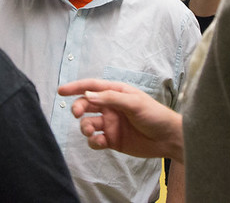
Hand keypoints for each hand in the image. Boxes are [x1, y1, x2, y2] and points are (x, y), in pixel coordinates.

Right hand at [58, 79, 183, 161]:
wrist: (168, 139)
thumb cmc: (155, 115)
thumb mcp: (134, 103)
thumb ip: (110, 99)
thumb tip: (87, 95)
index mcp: (116, 93)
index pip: (92, 87)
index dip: (76, 87)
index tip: (61, 91)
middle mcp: (110, 107)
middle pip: (86, 105)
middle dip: (78, 108)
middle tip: (76, 113)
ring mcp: (110, 124)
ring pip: (88, 123)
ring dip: (85, 127)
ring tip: (91, 131)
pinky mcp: (112, 140)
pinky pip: (95, 140)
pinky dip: (93, 141)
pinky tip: (100, 142)